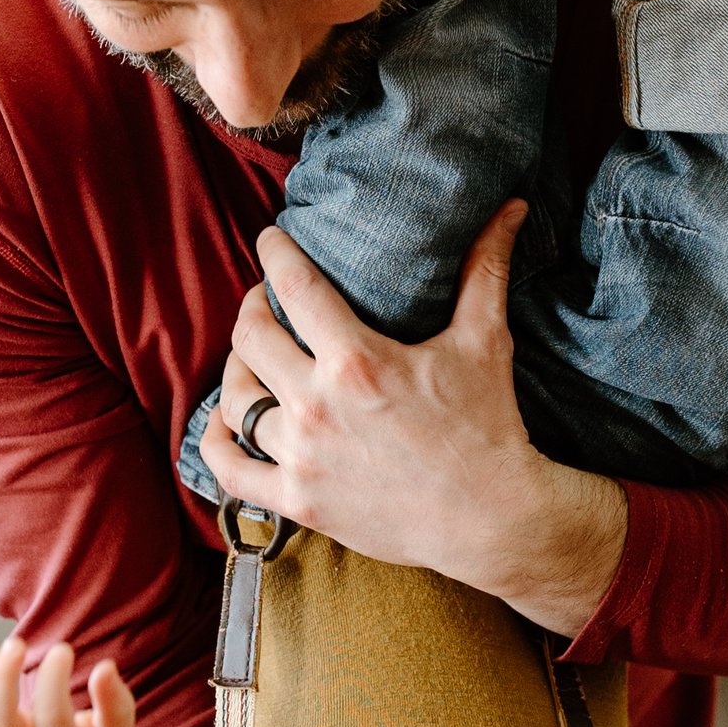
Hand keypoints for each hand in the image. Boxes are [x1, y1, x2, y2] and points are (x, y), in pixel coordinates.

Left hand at [195, 207, 627, 638]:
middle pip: (250, 338)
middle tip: (265, 301)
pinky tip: (223, 423)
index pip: (294, 287)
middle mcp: (317, 406)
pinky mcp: (298, 501)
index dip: (275, 254)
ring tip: (251, 358)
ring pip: (236, 399)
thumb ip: (485, 268)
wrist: (493, 519)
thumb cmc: (489, 426)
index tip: (271, 242)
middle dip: (253, 308)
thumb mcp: (485, 340)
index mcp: (355, 361)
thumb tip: (511, 207)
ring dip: (237, 370)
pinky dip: (216, 442)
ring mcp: (302, 457)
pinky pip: (230, 469)